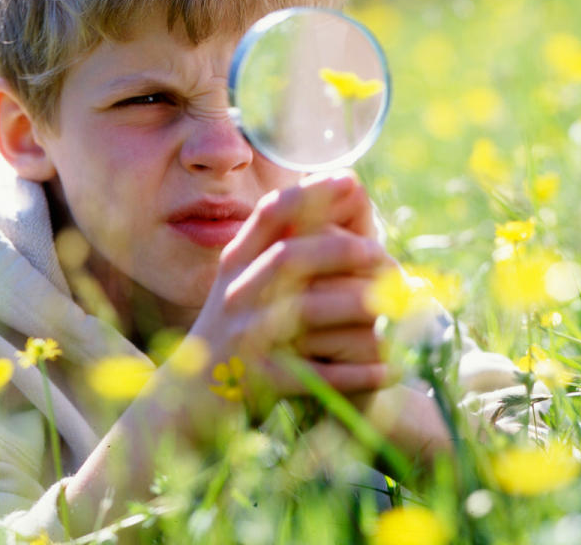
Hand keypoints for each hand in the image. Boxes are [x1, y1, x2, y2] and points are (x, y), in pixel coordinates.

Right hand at [188, 171, 388, 403]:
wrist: (186, 401)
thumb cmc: (232, 336)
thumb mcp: (244, 288)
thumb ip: (278, 251)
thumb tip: (331, 205)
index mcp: (236, 265)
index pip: (268, 215)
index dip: (309, 193)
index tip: (349, 179)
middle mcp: (235, 294)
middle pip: (288, 258)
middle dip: (339, 250)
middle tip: (382, 253)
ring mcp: (242, 336)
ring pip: (302, 312)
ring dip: (353, 305)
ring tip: (394, 306)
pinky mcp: (255, 380)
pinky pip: (312, 373)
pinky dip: (353, 373)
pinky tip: (387, 371)